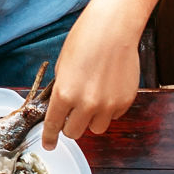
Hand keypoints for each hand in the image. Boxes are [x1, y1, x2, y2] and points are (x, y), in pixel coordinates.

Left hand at [43, 8, 141, 149]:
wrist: (113, 28)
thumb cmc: (85, 40)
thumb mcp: (64, 66)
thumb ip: (62, 90)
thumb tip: (64, 107)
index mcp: (65, 94)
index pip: (53, 125)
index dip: (49, 137)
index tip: (49, 144)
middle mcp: (86, 104)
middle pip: (75, 133)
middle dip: (71, 126)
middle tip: (73, 115)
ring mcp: (108, 105)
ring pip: (96, 128)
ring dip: (92, 119)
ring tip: (93, 100)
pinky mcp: (124, 102)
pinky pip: (113, 116)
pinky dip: (109, 109)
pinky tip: (108, 89)